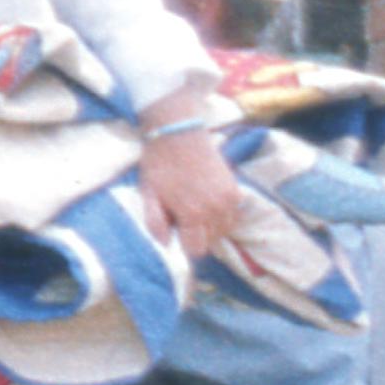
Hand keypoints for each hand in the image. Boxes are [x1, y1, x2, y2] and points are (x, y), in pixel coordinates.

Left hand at [144, 123, 249, 264]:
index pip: (196, 250)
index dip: (185, 245)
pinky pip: (233, 216)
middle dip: (197, 236)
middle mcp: (216, 210)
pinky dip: (223, 216)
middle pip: (211, 242)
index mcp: (193, 214)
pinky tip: (208, 203)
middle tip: (183, 217)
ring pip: (225, 231)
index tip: (177, 233)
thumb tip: (165, 245)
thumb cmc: (159, 165)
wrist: (178, 134)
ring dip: (211, 227)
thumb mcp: (148, 195)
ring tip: (195, 209)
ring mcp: (229, 200)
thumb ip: (155, 223)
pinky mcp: (236, 190)